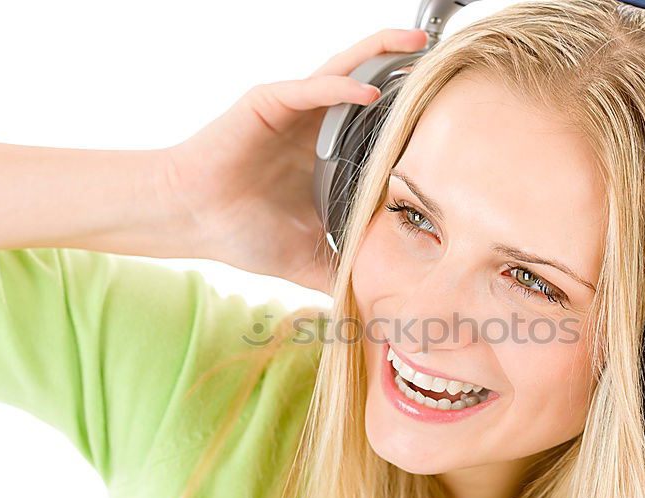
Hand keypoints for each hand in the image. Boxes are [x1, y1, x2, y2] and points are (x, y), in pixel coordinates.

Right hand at [159, 28, 428, 293]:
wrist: (192, 220)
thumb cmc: (242, 233)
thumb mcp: (308, 259)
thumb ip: (342, 271)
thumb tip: (375, 306)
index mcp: (329, 154)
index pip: (379, 129)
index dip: (411, 120)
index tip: (452, 120)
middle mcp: (316, 125)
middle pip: (370, 87)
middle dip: (406, 71)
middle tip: (446, 63)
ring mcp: (294, 110)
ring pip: (344, 72)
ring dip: (381, 55)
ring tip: (418, 45)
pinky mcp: (268, 102)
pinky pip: (310, 88)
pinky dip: (339, 88)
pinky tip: (368, 92)